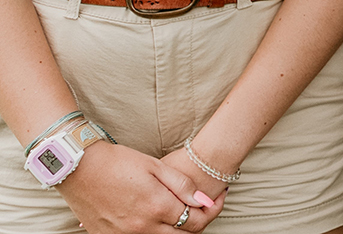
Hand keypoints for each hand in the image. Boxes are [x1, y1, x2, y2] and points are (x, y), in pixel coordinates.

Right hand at [58, 140, 223, 233]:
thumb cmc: (118, 162)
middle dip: (197, 223)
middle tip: (202, 207)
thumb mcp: (156, 167)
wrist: (79, 168)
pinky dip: (151, 230)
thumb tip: (204, 201)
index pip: (195, 221)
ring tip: (180, 209)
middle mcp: (141, 227)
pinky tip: (154, 215)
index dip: (212, 210)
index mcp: (156, 207)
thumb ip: (182, 186)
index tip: (217, 199)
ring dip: (175, 228)